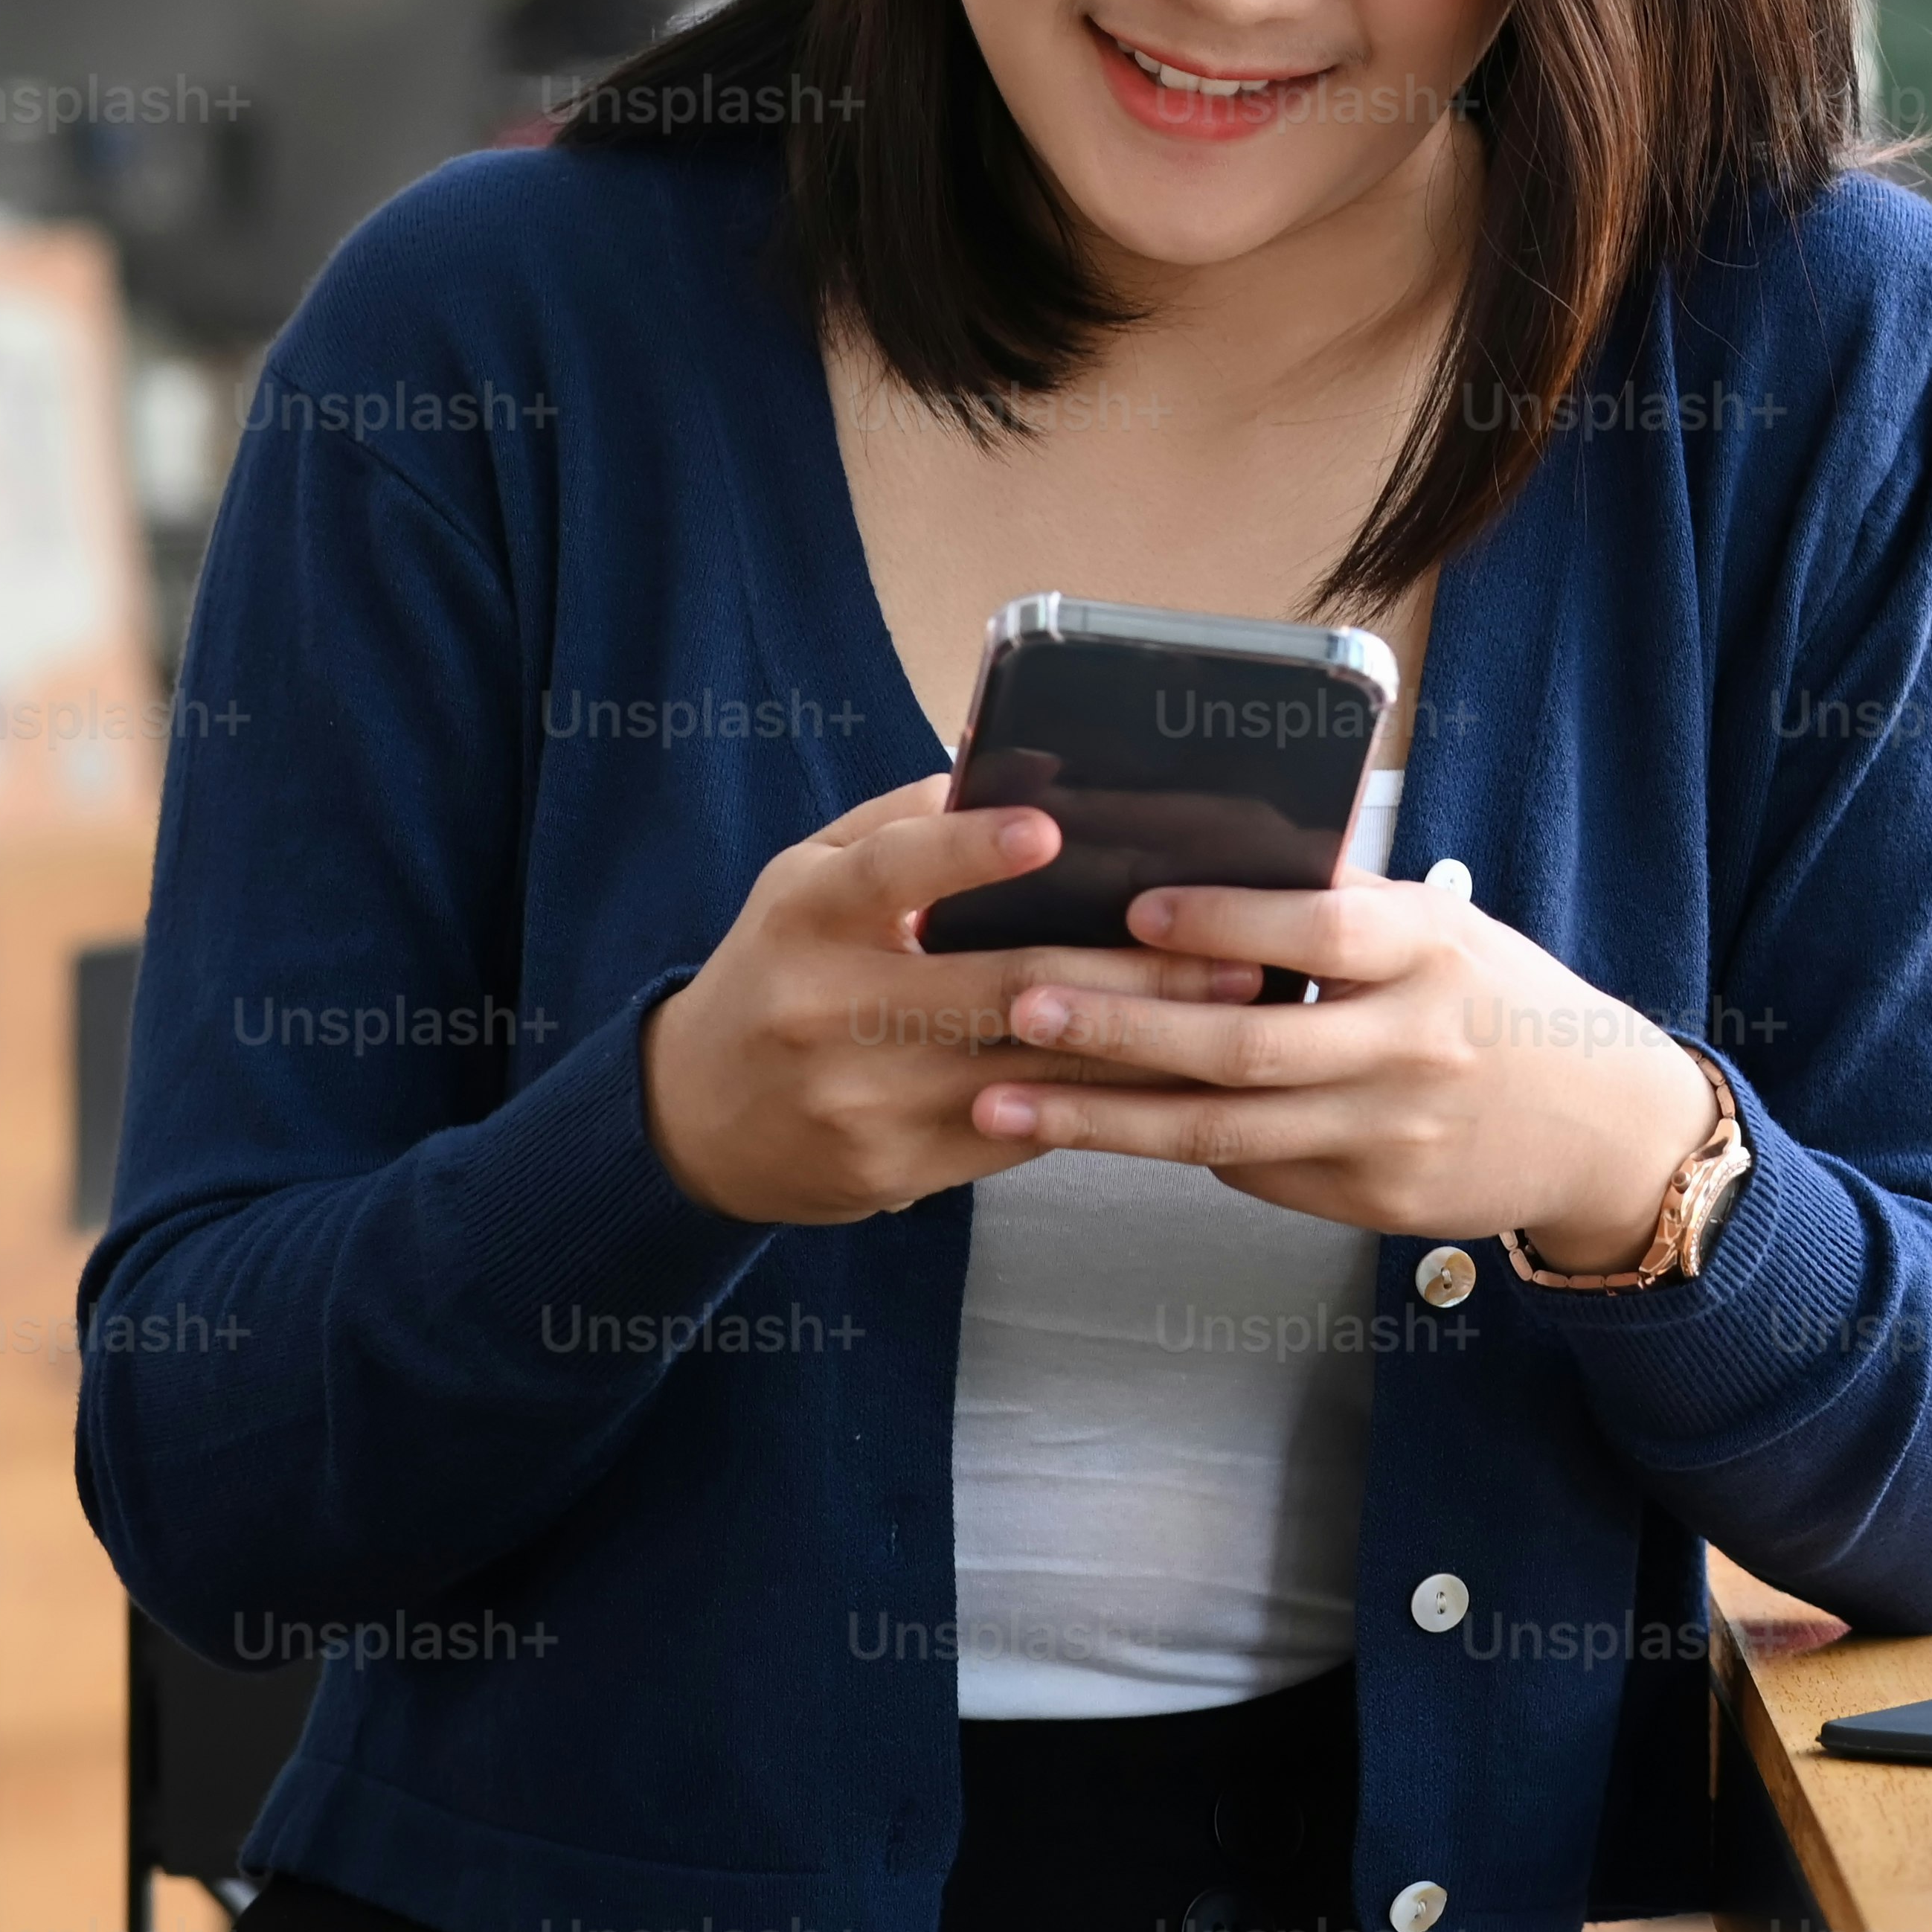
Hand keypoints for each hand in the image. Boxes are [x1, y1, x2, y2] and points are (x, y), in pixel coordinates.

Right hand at [635, 775, 1272, 1226]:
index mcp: (807, 916)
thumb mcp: (810, 878)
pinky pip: (1022, 1131)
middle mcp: (828, 1010)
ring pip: (1031, 1071)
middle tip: (1234, 953)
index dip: (966, 851)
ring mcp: (863, 1100)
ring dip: (1143, 1044)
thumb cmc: (781, 967)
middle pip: (1001, 989)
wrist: (697, 1121)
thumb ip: (905, 821)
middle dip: (1131, 974)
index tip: (1047, 829)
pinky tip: (1173, 1076)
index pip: (891, 876)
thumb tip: (1012, 761)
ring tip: (1234, 1013)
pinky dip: (1101, 1101)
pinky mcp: (896, 1170)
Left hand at [976, 857, 1717, 1266]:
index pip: (1317, 930)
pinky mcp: (1370, 1201)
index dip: (1222, 921)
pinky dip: (1169, 1148)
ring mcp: (1388, 1132)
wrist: (1599, 1124)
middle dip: (1119, 1028)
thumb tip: (1202, 860)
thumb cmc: (1496, 999)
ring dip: (1101, 1115)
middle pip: (1245, 1044)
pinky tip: (1089, 1127)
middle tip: (1019, 1003)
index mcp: (1428, 950)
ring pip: (1222, 1133)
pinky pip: (1251, 1175)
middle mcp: (1409, 1043)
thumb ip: (1341, 905)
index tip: (1130, 909)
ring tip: (1000, 1095)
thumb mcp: (1444, 929)